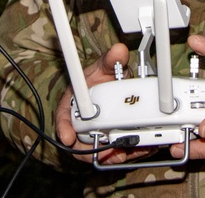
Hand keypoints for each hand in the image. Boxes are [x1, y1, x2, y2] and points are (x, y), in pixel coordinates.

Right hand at [54, 43, 152, 164]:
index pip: (62, 119)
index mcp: (70, 107)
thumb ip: (110, 61)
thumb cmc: (95, 82)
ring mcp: (91, 137)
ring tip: (134, 149)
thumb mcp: (102, 69)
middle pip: (82, 145)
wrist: (102, 90)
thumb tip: (119, 51)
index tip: (68, 137)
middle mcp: (78, 126)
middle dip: (98, 150)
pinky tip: (141, 149)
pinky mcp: (107, 144)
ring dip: (116, 154)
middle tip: (116, 150)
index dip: (64, 129)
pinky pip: (114, 154)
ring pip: (100, 153)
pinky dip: (128, 154)